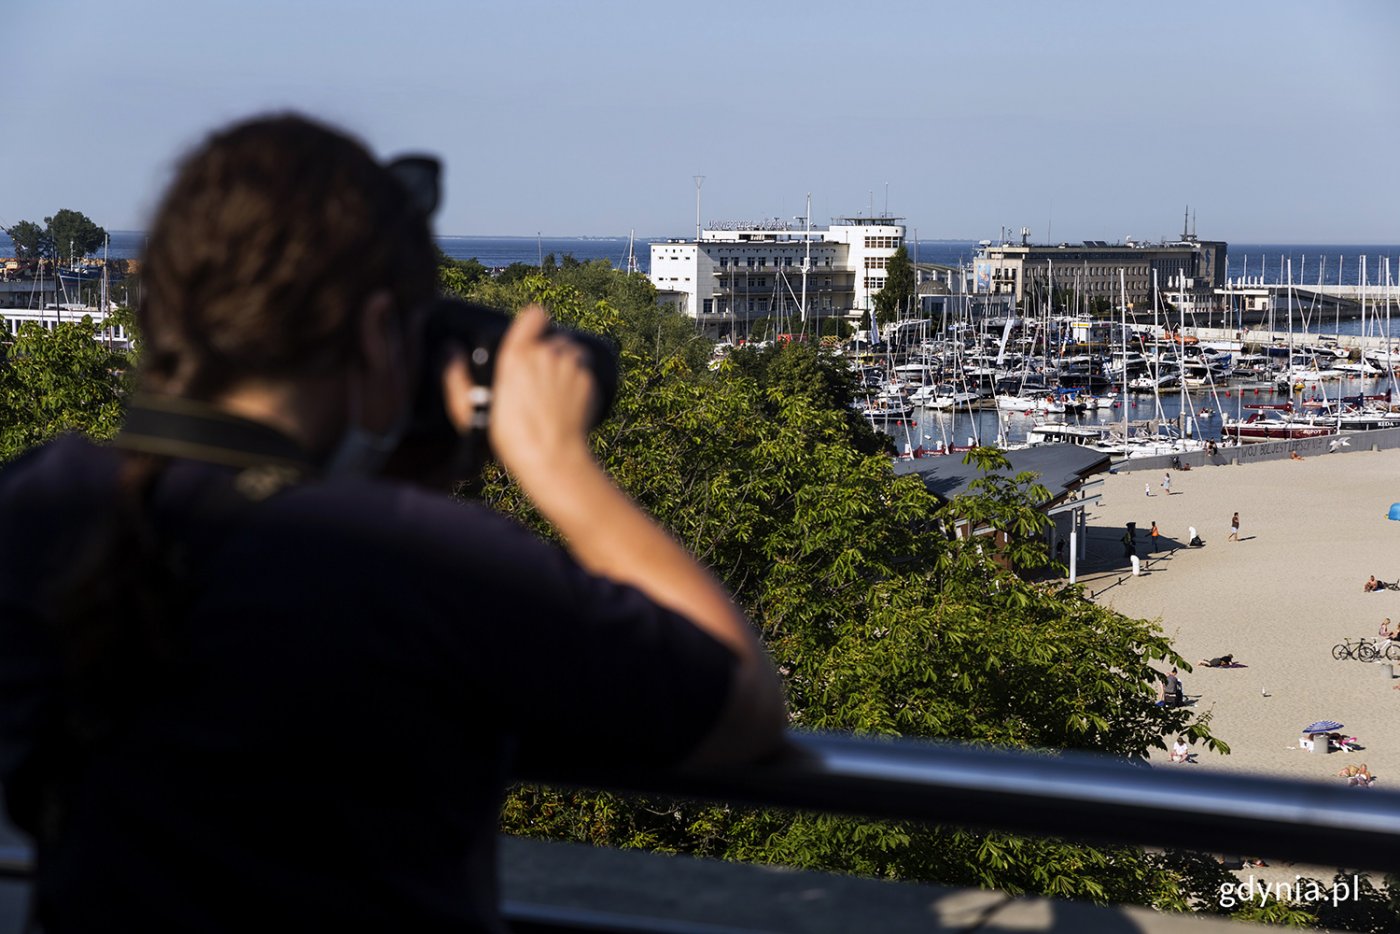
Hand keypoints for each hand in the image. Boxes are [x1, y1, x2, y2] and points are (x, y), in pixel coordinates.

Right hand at [441, 305, 596, 484]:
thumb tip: (449, 350)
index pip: (535, 315)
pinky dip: (582, 379)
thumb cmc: (509, 438)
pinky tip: (571, 398)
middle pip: (556, 337)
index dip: (536, 323)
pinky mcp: (590, 380)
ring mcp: (571, 365)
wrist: (551, 458)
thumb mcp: (468, 411)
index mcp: (516, 354)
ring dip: (569, 362)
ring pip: (575, 351)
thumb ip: (454, 378)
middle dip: (551, 351)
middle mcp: (546, 353)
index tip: (534, 335)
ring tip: (559, 387)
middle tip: (542, 377)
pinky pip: (588, 370)